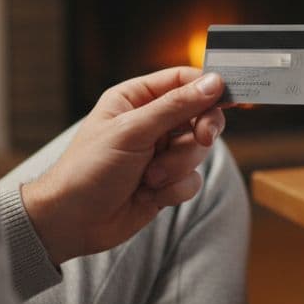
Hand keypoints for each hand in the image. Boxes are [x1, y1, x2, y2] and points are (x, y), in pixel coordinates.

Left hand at [21, 67, 225, 264]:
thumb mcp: (132, 131)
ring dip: (178, 166)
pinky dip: (174, 188)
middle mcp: (150, 122)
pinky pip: (192, 179)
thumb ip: (175, 106)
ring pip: (198, 150)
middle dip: (200, 131)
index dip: (208, 87)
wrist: (72, 222)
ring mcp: (159, 153)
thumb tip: (213, 82)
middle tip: (202, 138)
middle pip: (200, 114)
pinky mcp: (166, 181)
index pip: (183, 81)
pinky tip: (148, 194)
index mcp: (136, 98)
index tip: (231, 98)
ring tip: (149, 177)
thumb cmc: (89, 169)